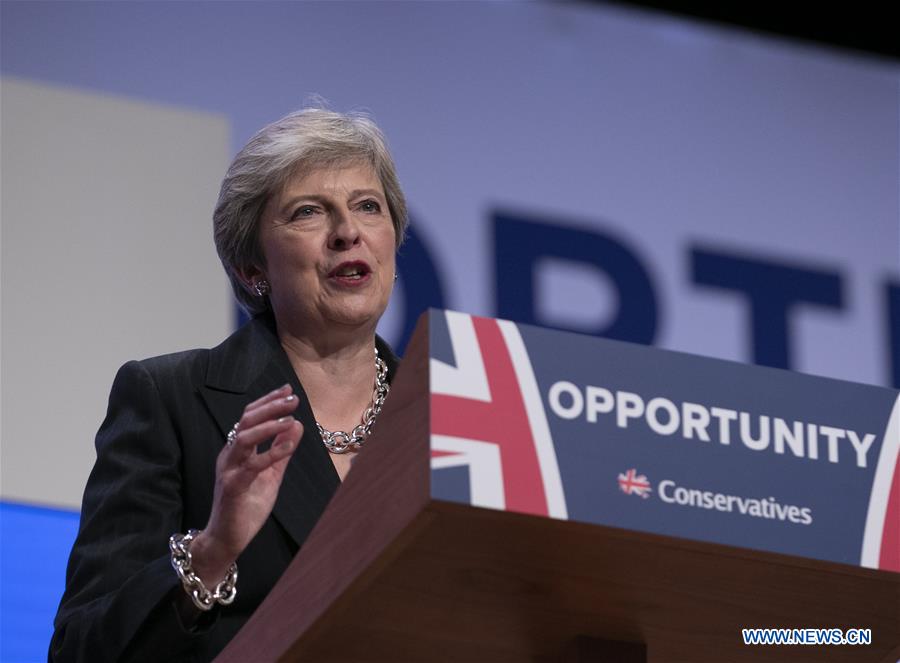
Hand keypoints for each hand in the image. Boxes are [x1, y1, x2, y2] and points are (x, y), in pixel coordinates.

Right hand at [191, 384, 302, 585]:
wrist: (227, 539)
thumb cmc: (246, 506)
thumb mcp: (270, 474)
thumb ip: (282, 450)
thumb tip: (296, 424)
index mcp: (237, 450)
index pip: (250, 417)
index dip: (268, 401)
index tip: (288, 390)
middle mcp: (230, 455)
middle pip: (246, 421)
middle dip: (271, 407)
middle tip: (293, 399)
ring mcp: (229, 470)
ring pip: (245, 438)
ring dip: (269, 425)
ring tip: (290, 417)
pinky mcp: (233, 487)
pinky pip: (252, 465)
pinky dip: (272, 453)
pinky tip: (289, 445)